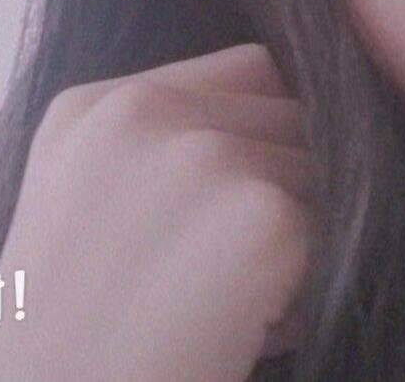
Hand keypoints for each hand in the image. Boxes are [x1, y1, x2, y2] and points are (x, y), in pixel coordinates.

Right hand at [0, 43, 316, 381]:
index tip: (244, 193)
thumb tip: (287, 126)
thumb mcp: (85, 200)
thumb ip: (167, 140)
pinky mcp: (261, 216)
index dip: (267, 130)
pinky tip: (251, 330)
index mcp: (101, 106)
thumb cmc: (70, 336)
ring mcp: (206, 156)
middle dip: (284, 180)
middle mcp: (149, 111)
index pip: (251, 68)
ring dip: (299, 229)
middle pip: (292, 113)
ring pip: (319, 170)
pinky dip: (309, 286)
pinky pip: (333, 233)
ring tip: (236, 299)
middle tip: (230, 263)